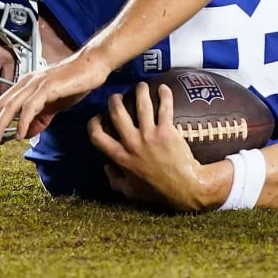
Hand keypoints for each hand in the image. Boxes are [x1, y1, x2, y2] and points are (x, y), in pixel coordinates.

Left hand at [0, 51, 111, 146]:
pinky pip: (30, 106)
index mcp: (26, 85)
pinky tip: (20, 134)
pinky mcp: (48, 87)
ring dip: (0, 126)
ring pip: (11, 106)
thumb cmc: (77, 81)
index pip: (2, 104)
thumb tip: (27, 133)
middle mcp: (27, 82)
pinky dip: (22, 121)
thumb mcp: (55, 104)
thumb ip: (41, 118)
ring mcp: (36, 83)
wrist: (94, 64)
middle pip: (0, 106)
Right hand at [87, 83, 207, 211]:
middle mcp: (132, 142)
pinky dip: (164, 95)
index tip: (98, 117)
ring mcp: (150, 135)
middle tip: (118, 96)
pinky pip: (165, 107)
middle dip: (115, 100)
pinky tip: (164, 88)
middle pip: (117, 113)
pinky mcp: (167, 131)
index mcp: (120, 157)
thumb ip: (114, 180)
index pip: (97, 136)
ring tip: (141, 86)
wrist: (183, 188)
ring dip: (140, 91)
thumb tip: (106, 166)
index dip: (94, 123)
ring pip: (141, 104)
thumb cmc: (157, 191)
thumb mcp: (129, 192)